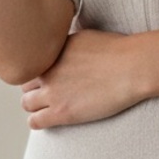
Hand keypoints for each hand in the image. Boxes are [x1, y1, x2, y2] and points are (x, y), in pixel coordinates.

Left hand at [20, 30, 147, 128]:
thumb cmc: (118, 50)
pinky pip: (34, 121)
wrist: (131, 68)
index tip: (49, 78)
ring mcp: (52, 92)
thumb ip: (67, 44)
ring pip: (26, 103)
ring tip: (47, 108)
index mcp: (52, 51)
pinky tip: (48, 120)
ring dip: (35, 106)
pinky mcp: (61, 112)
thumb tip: (64, 47)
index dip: (40, 72)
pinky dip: (38, 122)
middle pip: (26, 83)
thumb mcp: (85, 37)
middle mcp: (47, 70)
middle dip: (36, 88)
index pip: (31, 64)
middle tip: (49, 94)